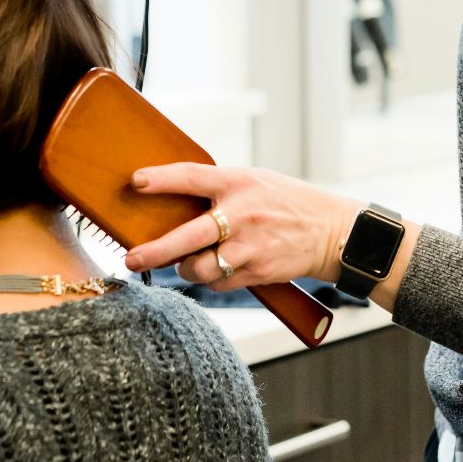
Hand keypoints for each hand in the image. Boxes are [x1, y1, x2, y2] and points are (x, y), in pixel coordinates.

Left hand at [121, 163, 360, 291]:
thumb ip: (220, 189)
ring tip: (186, 263)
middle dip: (154, 251)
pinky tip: (221, 268)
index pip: (193, 177)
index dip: (162, 180)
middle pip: (188, 237)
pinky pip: (219, 284)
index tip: (136, 182)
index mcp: (239, 183)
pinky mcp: (257, 272)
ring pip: (200, 268)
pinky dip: (213, 280)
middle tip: (131, 258)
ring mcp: (250, 246)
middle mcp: (242, 214)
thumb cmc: (286, 203)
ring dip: (186, 269)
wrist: (330, 232)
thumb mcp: (255, 181)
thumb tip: (174, 202)